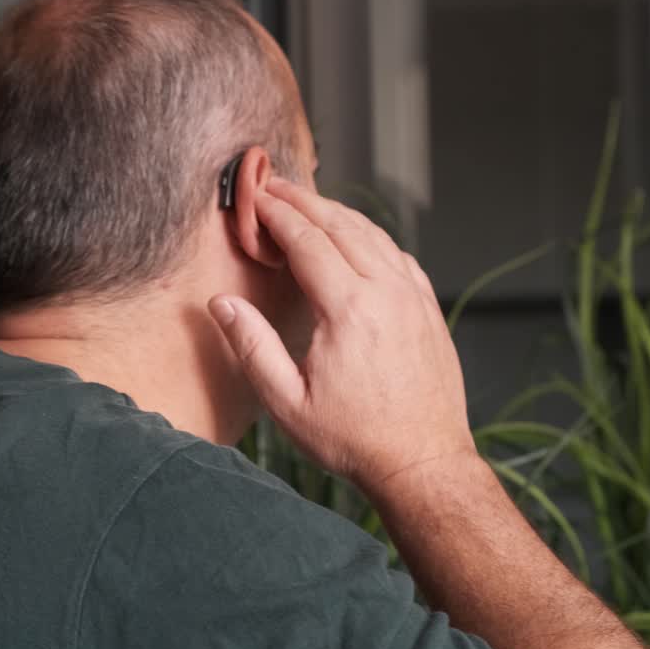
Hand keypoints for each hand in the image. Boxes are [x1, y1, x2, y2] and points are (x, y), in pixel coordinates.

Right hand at [208, 178, 475, 489]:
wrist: (423, 463)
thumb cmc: (354, 439)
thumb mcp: (287, 403)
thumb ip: (252, 347)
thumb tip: (221, 303)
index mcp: (348, 310)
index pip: (307, 241)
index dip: (278, 214)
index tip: (256, 197)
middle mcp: (386, 293)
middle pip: (341, 226)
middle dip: (305, 200)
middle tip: (277, 185)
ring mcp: (413, 299)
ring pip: (374, 235)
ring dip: (339, 213)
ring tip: (310, 202)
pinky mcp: (428, 310)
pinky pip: (399, 256)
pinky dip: (372, 236)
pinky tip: (358, 238)